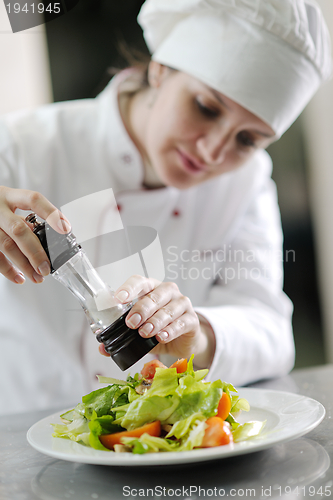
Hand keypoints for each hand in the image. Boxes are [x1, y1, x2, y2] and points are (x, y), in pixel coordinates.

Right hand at [0, 186, 70, 283]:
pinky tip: (19, 277)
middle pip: (18, 229)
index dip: (51, 213)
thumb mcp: (8, 204)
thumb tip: (52, 236)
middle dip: (35, 251)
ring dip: (24, 265)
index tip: (65, 229)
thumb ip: (25, 218)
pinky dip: (7, 270)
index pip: (33, 200)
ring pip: (5, 245)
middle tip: (47, 267)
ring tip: (37, 277)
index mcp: (8, 196)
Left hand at [99, 275, 214, 367]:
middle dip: (141, 309)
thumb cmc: (158, 329)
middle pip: (155, 295)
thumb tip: (102, 347)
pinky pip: (182, 323)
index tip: (119, 298)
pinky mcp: (192, 319)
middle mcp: (168, 292)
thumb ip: (121, 338)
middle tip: (131, 323)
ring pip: (169, 309)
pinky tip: (162, 337)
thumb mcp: (138, 333)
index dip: (129, 288)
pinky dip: (171, 330)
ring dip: (155, 321)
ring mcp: (182, 304)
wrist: (183, 341)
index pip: (140, 282)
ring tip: (145, 332)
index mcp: (151, 289)